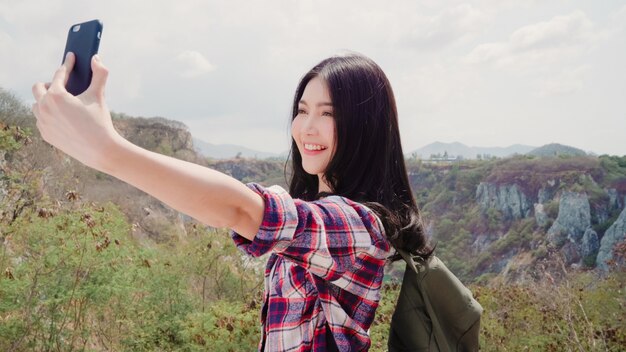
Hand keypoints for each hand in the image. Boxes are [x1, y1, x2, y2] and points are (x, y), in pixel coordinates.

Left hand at [32, 52, 120, 170]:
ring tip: (60, 102)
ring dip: (46, 100)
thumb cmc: (100, 122)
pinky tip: (61, 116)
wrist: (100, 150)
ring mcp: (42, 122)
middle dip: (49, 83)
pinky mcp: (45, 134)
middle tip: (63, 86)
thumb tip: (96, 58)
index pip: (59, 74)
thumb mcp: (99, 96)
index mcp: (56, 96)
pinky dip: (48, 115)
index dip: (68, 64)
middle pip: (38, 87)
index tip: (71, 58)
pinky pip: (41, 119)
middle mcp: (44, 107)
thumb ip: (99, 74)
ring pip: (37, 104)